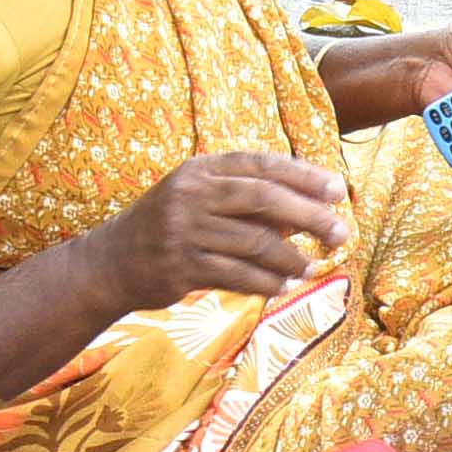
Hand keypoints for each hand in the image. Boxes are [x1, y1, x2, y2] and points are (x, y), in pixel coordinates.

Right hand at [105, 150, 347, 311]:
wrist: (111, 263)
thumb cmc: (171, 226)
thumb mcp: (201, 197)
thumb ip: (248, 197)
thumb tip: (312, 208)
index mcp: (201, 170)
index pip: (262, 165)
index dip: (305, 176)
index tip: (339, 190)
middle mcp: (192, 195)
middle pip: (265, 199)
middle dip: (310, 216)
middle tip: (341, 233)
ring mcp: (184, 231)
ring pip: (256, 242)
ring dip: (292, 258)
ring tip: (311, 268)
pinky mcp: (182, 267)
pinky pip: (239, 275)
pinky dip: (268, 282)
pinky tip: (284, 286)